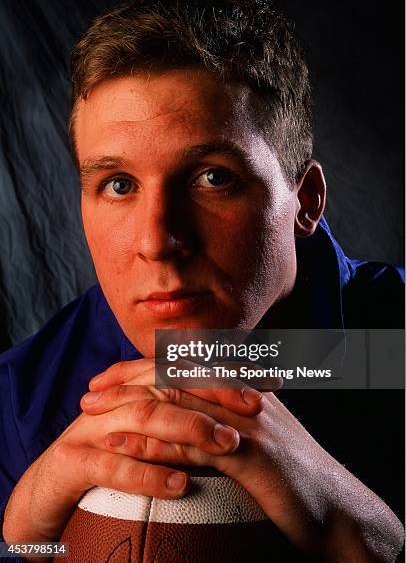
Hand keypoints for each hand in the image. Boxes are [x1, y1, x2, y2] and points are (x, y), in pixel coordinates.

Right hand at [3, 370, 256, 546]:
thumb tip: (239, 411)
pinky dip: (148, 473)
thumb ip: (184, 415)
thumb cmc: (111, 457)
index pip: (188, 369)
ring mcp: (94, 426)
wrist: (51, 485)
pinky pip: (113, 465)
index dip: (229, 372)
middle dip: (216, 389)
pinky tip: (181, 485)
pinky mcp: (74, 459)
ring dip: (189, 428)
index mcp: (138, 388)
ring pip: (146, 415)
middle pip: (170, 381)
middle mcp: (118, 398)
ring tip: (229, 444)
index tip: (272, 383)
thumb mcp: (150, 433)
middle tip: (258, 404)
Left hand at [84, 359, 404, 560]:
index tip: (106, 377)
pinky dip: (152, 445)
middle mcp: (243, 396)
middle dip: (126, 381)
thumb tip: (191, 422)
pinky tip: (122, 448)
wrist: (339, 510)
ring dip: (128, 407)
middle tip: (89, 391)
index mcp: (242, 388)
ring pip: (177, 404)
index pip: (182, 366)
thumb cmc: (292, 478)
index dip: (140, 368)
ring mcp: (247, 422)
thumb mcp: (259, 437)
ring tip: (91, 414)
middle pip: (172, 378)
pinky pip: (191, 444)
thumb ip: (226, 421)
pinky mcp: (251, 455)